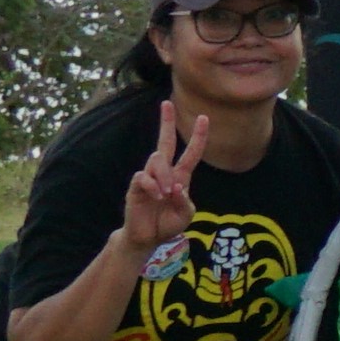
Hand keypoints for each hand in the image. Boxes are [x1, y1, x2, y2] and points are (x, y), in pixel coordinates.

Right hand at [118, 105, 202, 257]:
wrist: (147, 237)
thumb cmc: (167, 224)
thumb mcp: (185, 215)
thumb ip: (185, 201)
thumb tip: (177, 186)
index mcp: (180, 177)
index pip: (191, 152)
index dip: (198, 136)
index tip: (203, 117)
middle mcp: (164, 173)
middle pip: (164, 142)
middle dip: (166, 122)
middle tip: (166, 103)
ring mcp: (148, 177)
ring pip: (156, 160)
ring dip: (164, 175)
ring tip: (165, 194)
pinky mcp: (136, 186)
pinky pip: (143, 177)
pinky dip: (153, 186)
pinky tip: (156, 196)